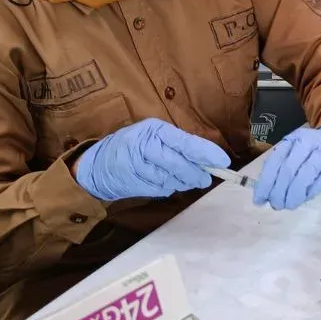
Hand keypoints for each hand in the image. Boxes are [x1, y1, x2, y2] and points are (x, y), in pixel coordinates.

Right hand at [75, 119, 229, 201]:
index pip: (186, 142)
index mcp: (154, 130)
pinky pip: (160, 189)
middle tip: (206, 178)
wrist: (97, 164)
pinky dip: (168, 188)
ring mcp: (137, 166)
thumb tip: (206, 158)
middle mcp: (145, 146)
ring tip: (187, 180)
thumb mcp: (152, 135)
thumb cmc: (133, 145)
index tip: (223, 161)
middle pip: (179, 164)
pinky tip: (167, 183)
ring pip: (171, 178)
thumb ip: (177, 143)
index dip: (206, 153)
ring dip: (183, 182)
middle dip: (197, 173)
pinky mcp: (133, 183)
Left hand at [253, 122, 320, 210]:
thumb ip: (280, 171)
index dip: (265, 182)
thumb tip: (263, 196)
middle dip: (279, 191)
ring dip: (294, 193)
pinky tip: (306, 198)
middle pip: (289, 168)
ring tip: (289, 204)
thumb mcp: (295, 155)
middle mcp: (309, 142)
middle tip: (276, 205)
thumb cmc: (314, 154)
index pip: (275, 161)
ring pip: (306, 173)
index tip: (259, 200)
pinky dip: (312, 191)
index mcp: (293, 139)